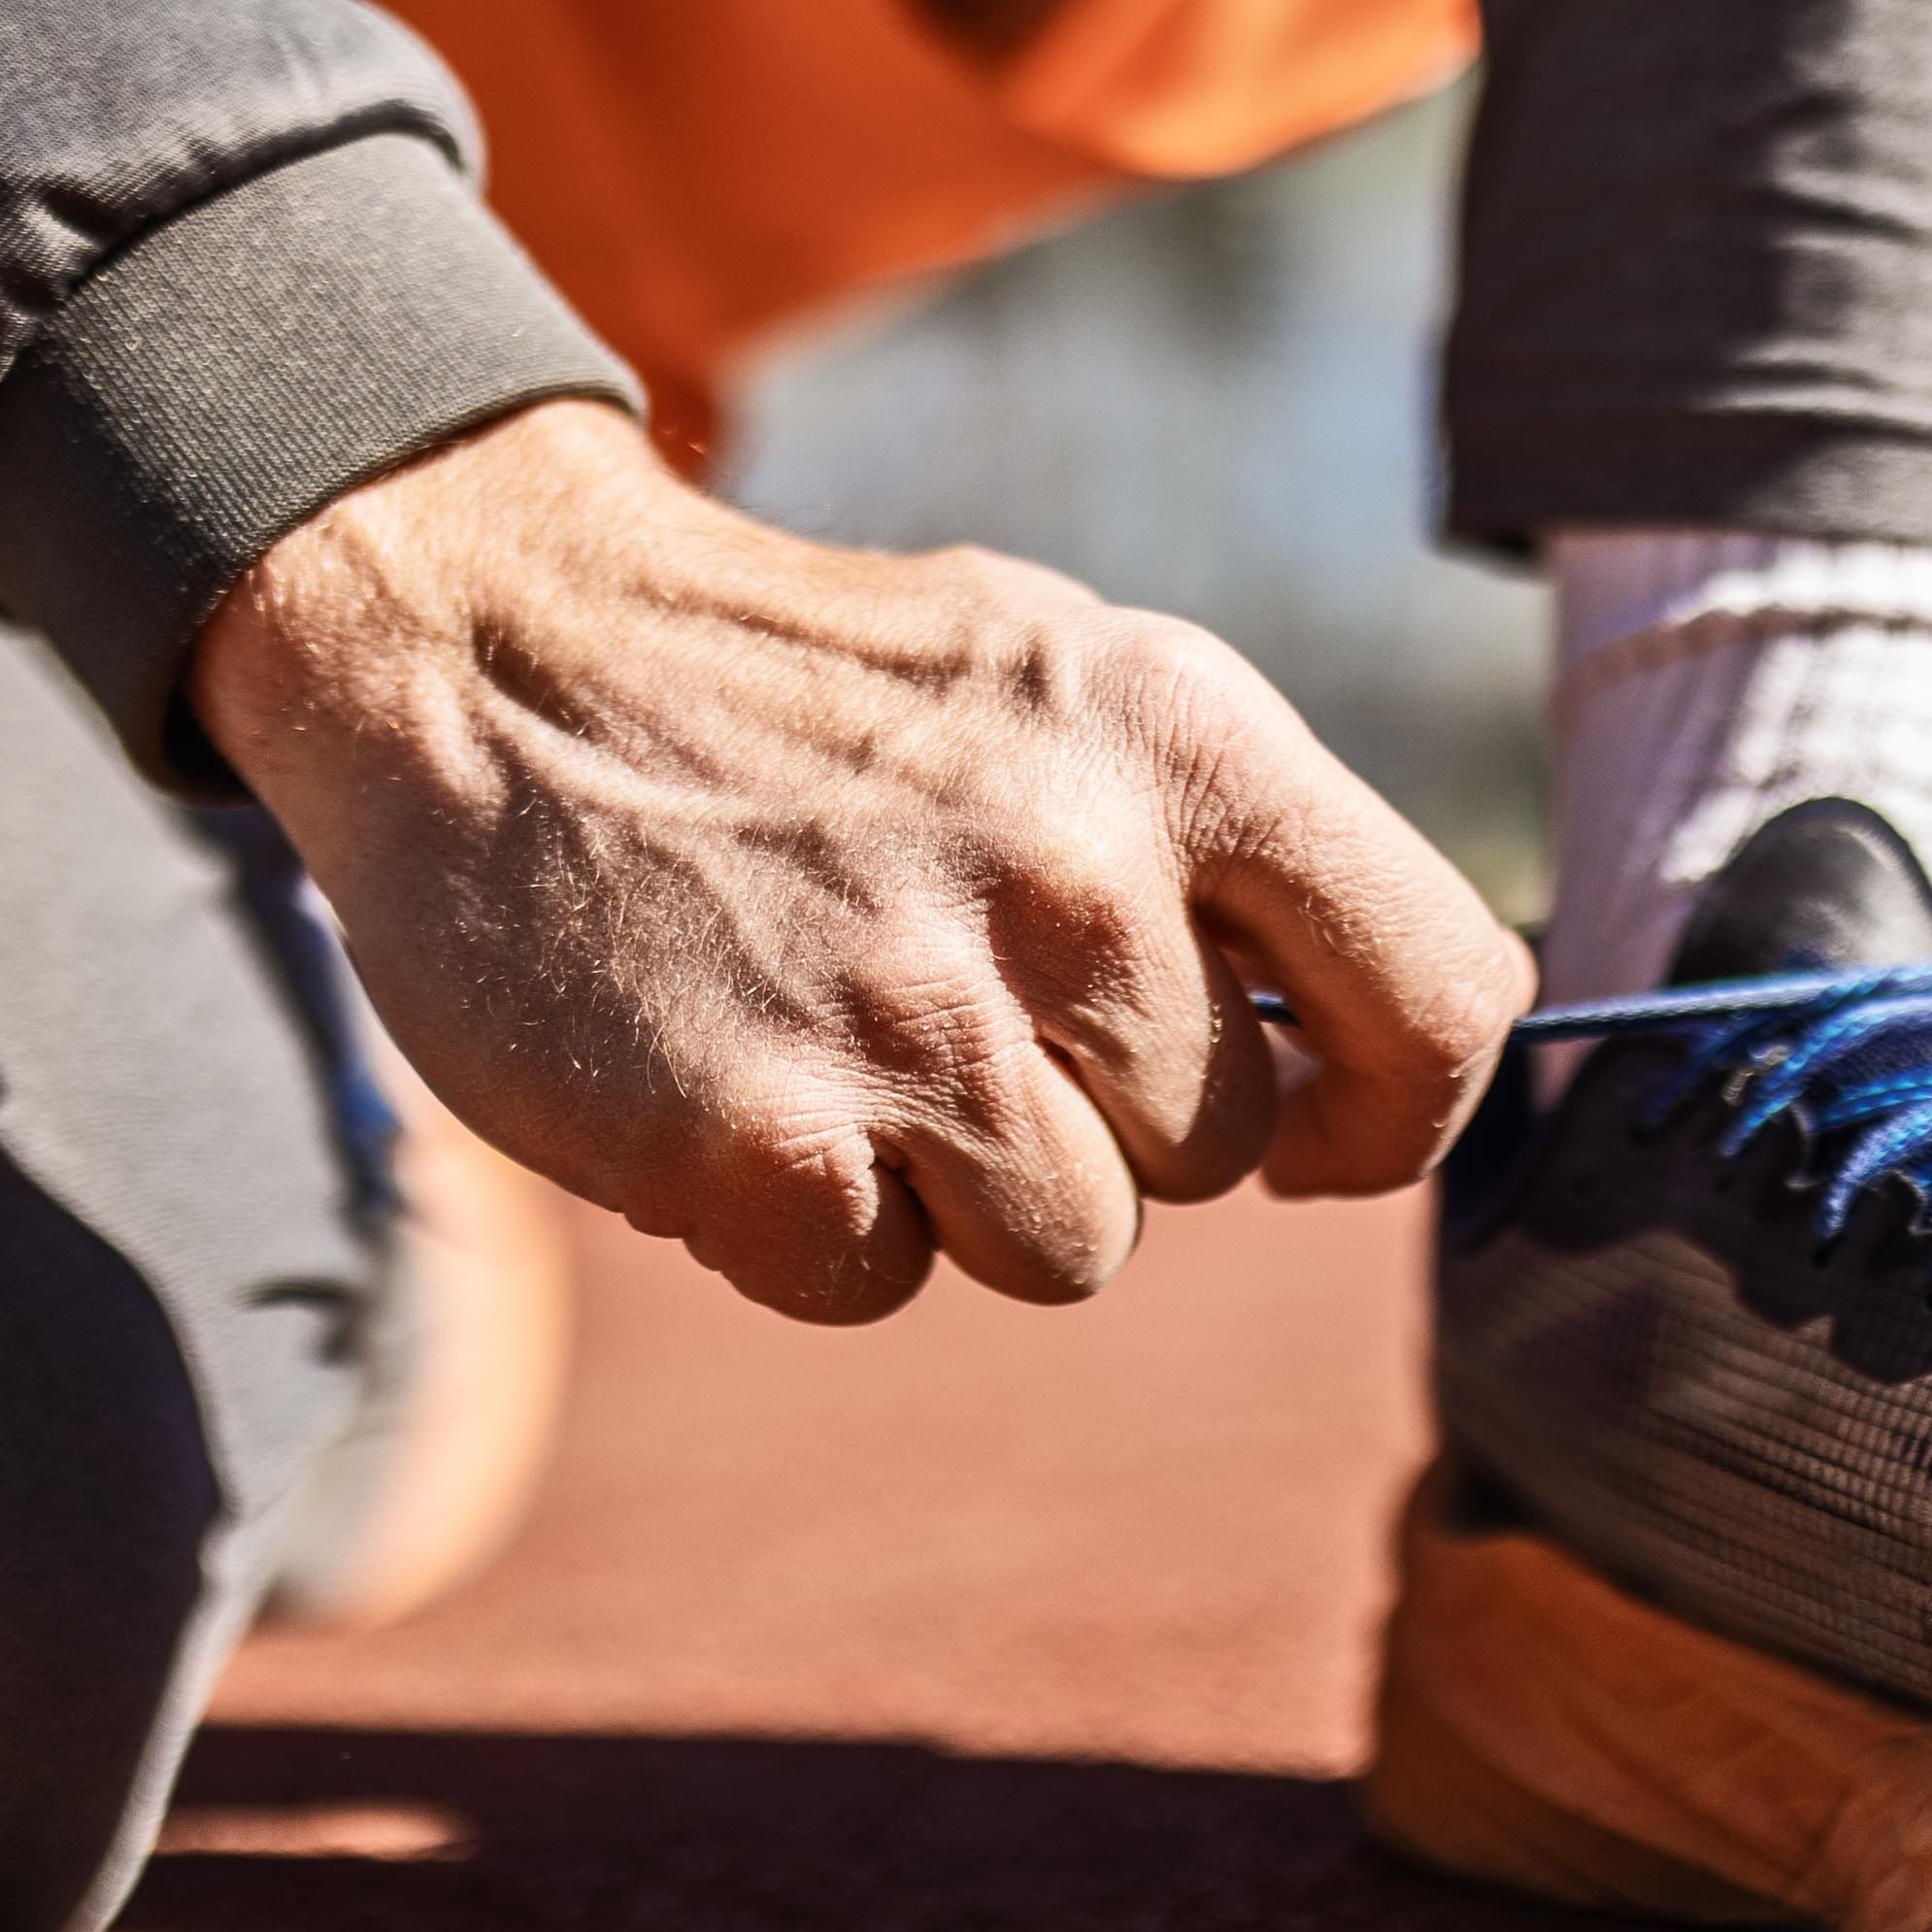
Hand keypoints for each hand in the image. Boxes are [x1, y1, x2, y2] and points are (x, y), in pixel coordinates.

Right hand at [188, 400, 1532, 1322]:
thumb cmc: (808, 698)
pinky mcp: (759, 1139)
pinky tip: (732, 1075)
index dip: (1392, 1109)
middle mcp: (1072, 869)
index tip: (1318, 1133)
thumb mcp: (1059, 684)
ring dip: (957, 1184)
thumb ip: (1225, 853)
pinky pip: (879, 1285)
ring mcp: (913, 1011)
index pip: (1445, 996)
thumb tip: (1374, 1062)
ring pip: (1071, 1246)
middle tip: (944, 987)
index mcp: (1180, 734)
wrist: (486, 646)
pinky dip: (804, 1221)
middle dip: (1101, 1114)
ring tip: (837, 1028)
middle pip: (1221, 1152)